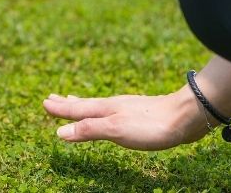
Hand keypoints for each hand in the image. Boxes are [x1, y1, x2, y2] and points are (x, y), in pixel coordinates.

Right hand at [42, 90, 208, 150]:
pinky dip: (100, 111)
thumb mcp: (115, 130)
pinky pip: (110, 111)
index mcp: (105, 109)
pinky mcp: (139, 115)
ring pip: (98, 106)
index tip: (44, 103)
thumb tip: (60, 132)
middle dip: (68, 104)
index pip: (77, 109)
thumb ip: (89, 130)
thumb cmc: (150, 125)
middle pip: (85, 104)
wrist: (185, 116)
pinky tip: (109, 113)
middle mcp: (113, 106)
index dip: (60, 109)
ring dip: (83, 105)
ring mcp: (126, 109)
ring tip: (73, 101)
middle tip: (52, 98)